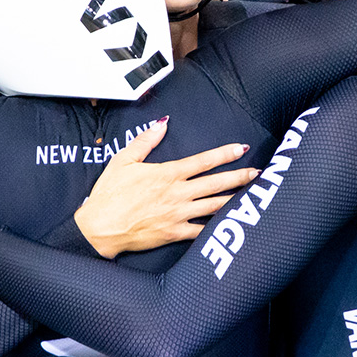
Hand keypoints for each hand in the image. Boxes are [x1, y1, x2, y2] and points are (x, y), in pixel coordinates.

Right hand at [76, 118, 257, 257]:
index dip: (224, 154)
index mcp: (167, 174)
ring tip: (251, 193)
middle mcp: (177, 193)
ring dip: (235, 198)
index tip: (240, 148)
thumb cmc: (109, 195)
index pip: (202, 161)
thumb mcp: (123, 160)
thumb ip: (146, 141)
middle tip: (257, 172)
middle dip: (239, 176)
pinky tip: (231, 223)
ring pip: (214, 205)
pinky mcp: (174, 233)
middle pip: (216, 183)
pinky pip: (202, 230)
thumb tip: (162, 123)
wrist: (100, 227)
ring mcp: (178, 214)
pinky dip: (217, 227)